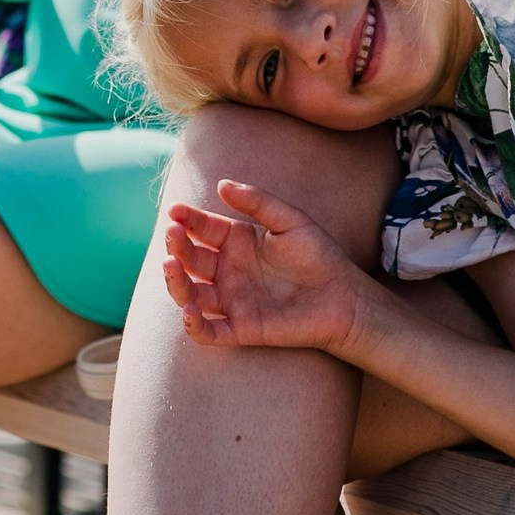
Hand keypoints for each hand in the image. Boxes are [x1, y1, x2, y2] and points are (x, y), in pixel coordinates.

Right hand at [159, 180, 366, 352]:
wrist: (344, 297)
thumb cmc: (319, 255)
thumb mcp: (291, 220)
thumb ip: (258, 202)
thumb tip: (221, 184)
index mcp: (236, 241)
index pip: (201, 228)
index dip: (185, 219)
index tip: (174, 211)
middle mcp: (228, 271)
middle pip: (189, 259)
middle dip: (176, 245)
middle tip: (173, 232)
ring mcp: (232, 301)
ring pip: (189, 294)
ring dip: (175, 281)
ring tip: (170, 265)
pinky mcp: (241, 328)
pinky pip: (208, 331)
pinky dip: (193, 325)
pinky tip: (189, 311)